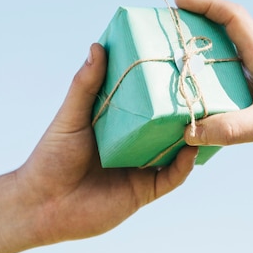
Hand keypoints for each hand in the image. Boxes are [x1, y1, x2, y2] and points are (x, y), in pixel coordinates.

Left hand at [0, 44, 196, 252]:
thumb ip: (86, 86)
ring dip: (192, 135)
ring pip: (175, 149)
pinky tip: (193, 148)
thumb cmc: (51, 157)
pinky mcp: (144, 190)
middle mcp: (133, 143)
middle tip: (204, 87)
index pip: (145, 101)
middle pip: (165, 124)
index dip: (161, 85)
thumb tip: (97, 46)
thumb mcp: (71, 116)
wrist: (42, 205)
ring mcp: (141, 166)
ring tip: (209, 114)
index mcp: (118, 123)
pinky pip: (172, 177)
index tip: (179, 62)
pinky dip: (185, 165)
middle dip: (184, 109)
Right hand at [175, 0, 252, 166]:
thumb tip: (189, 132)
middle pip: (221, 36)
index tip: (179, 2)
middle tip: (166, 37)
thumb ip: (231, 128)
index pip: (232, 17)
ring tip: (170, 71)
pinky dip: (206, 94)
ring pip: (220, 65)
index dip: (206, 4)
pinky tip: (192, 107)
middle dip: (193, 31)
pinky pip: (224, 92)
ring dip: (198, 64)